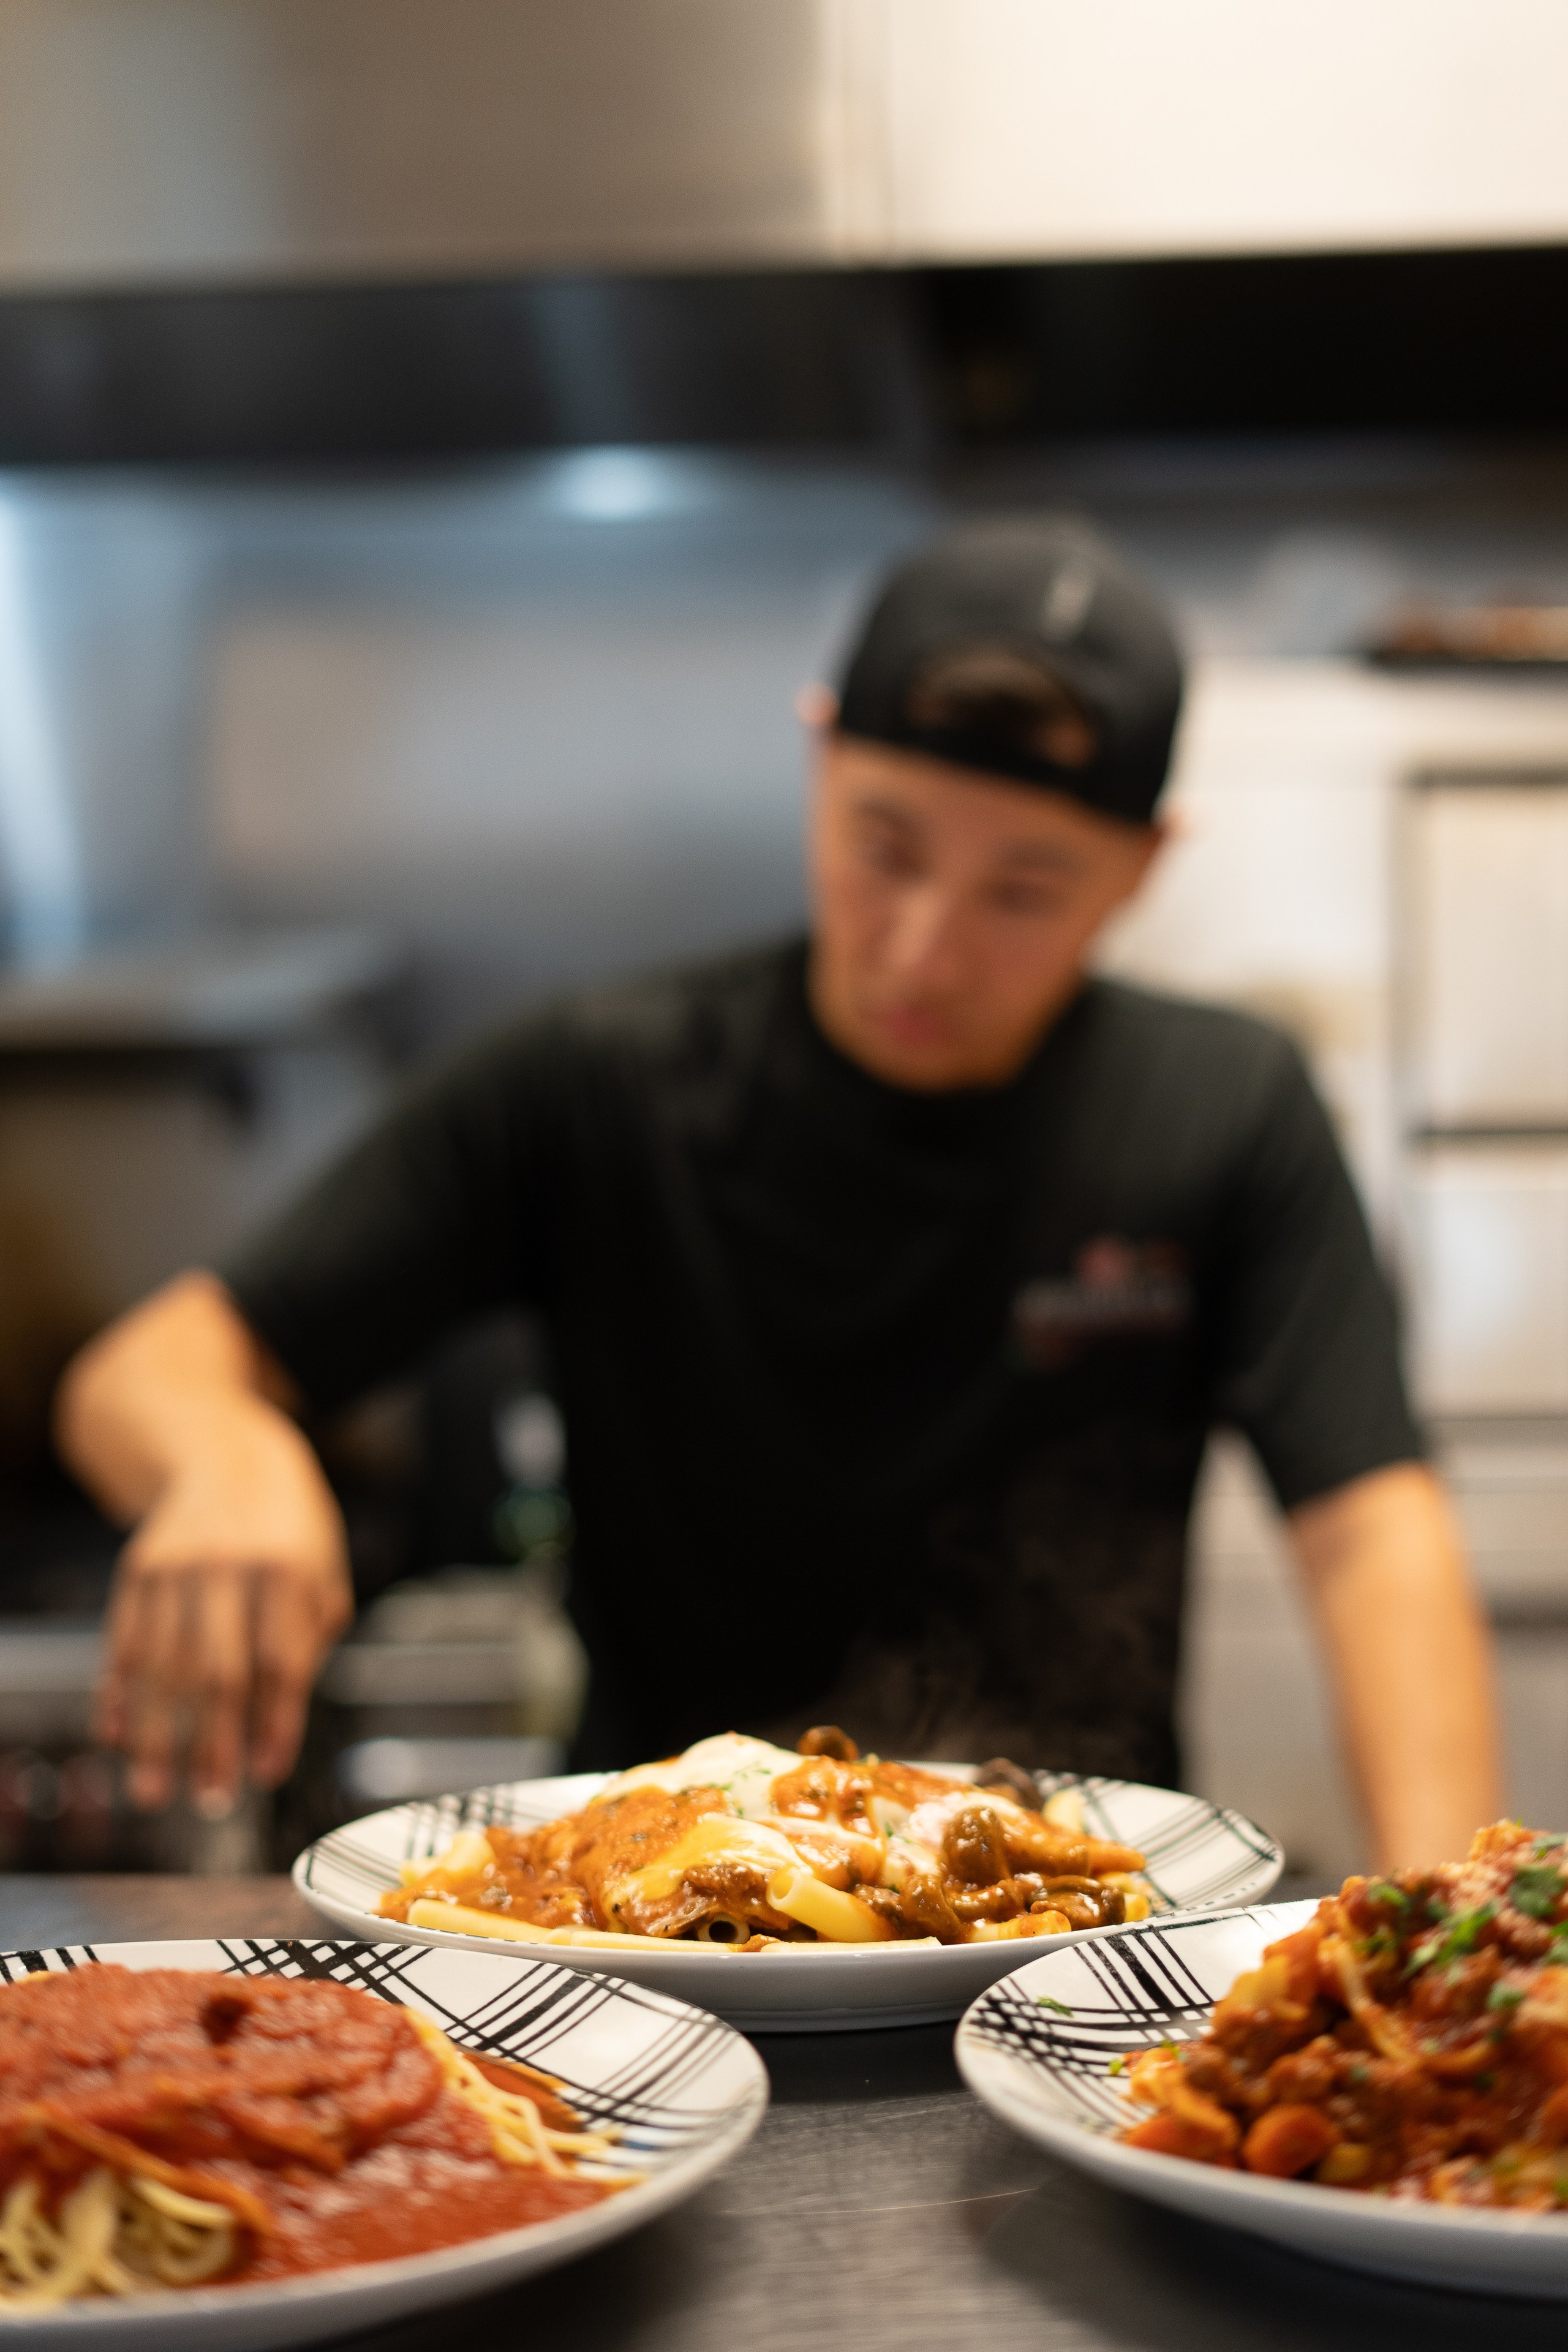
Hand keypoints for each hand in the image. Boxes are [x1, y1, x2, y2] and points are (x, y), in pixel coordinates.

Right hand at [95, 1405, 351, 1813]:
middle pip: (217, 1673)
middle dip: (213, 1744)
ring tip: (156, 1792)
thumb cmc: (290, 1529)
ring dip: (157, 1736)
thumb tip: (275, 1721)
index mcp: (290, 1570)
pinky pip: (124, 1641)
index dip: (275, 1725)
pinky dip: (118, 1693)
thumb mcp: (324, 1569)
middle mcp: (230, 1569)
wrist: (227, 1454)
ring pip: (163, 1666)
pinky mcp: (138, 1569)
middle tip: (211, 1802)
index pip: (281, 1664)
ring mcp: (177, 1568)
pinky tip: (117, 1736)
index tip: (267, 1775)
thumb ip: (310, 1638)